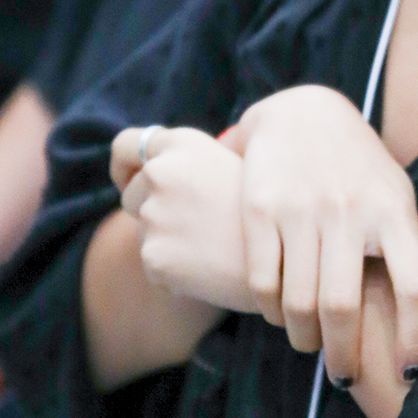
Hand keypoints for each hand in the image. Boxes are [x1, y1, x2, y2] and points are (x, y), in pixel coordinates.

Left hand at [112, 125, 255, 312]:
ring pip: (146, 234)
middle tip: (198, 228)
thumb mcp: (238, 167)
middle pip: (134, 196)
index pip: (125, 146)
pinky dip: (178, 273)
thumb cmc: (273, 213)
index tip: (131, 181)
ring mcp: (154, 216)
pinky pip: (156, 266)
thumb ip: (194, 166)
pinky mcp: (153, 257)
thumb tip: (163, 173)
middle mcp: (159, 174)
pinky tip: (213, 270)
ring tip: (215, 250)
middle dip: (155, 211)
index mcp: (180, 145)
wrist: (292, 261)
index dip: (125, 167)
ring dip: (171, 244)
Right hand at [222, 87, 417, 384]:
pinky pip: (263, 282)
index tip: (410, 372)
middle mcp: (348, 210)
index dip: (416, 337)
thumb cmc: (361, 172)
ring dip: (305, 339)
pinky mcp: (260, 207)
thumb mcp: (397, 201)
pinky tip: (280, 316)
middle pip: (343, 307)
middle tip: (344, 378)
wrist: (303, 112)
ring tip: (311, 345)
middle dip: (344, 356)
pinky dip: (271, 312)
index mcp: (394, 211)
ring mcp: (301, 208)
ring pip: (298, 302)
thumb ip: (413, 256)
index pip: (415, 286)